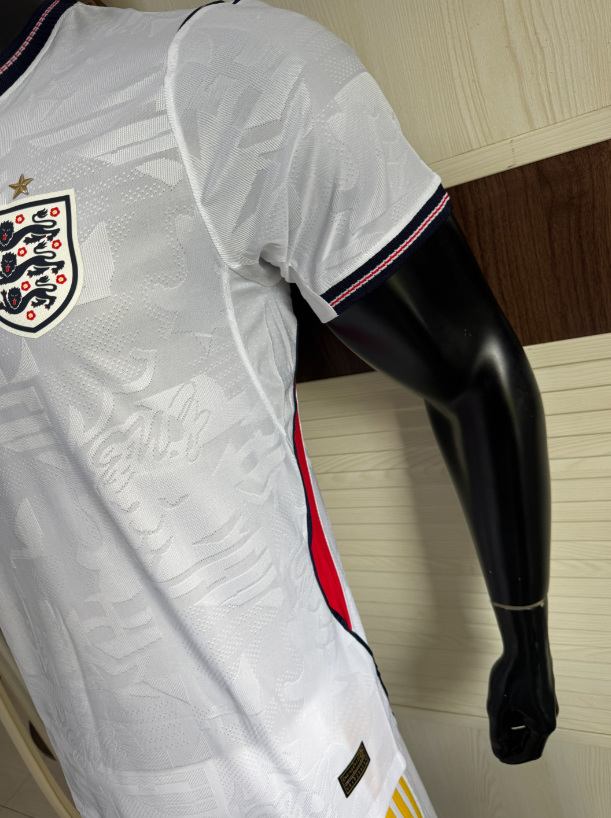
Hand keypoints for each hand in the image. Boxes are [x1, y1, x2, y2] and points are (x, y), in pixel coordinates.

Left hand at [487, 639, 557, 763]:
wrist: (526, 644)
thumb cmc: (511, 675)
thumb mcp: (498, 706)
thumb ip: (497, 731)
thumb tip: (499, 750)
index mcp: (544, 725)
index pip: (530, 752)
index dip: (513, 758)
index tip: (499, 756)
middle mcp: (551, 717)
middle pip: (532, 740)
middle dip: (513, 743)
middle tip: (496, 742)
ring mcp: (549, 704)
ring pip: (531, 725)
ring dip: (515, 729)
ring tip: (497, 724)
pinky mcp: (544, 692)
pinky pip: (532, 712)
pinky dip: (518, 715)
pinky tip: (504, 707)